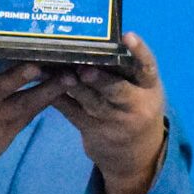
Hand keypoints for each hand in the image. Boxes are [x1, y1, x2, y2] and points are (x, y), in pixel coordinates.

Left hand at [53, 33, 166, 193]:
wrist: (134, 157)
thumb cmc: (135, 107)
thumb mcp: (141, 90)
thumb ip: (126, 69)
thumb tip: (98, 37)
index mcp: (150, 88)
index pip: (148, 67)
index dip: (139, 52)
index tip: (128, 36)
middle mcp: (135, 105)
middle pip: (118, 90)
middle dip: (100, 79)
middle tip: (85, 68)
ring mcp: (113, 120)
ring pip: (92, 102)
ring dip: (73, 86)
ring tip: (59, 72)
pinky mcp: (92, 130)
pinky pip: (72, 111)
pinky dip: (57, 97)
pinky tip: (43, 82)